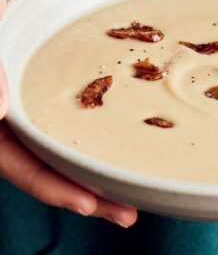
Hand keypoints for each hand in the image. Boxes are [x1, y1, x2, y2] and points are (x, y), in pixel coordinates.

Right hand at [0, 0, 136, 225]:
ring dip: (94, 160)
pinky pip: (72, 106)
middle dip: (85, 187)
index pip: (15, 160)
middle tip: (128, 211)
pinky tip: (128, 130)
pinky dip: (96, 123)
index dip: (51, 185)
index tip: (91, 202)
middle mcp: (9, 108)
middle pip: (45, 159)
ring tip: (135, 183)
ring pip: (61, 137)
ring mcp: (31, 93)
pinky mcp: (50, 75)